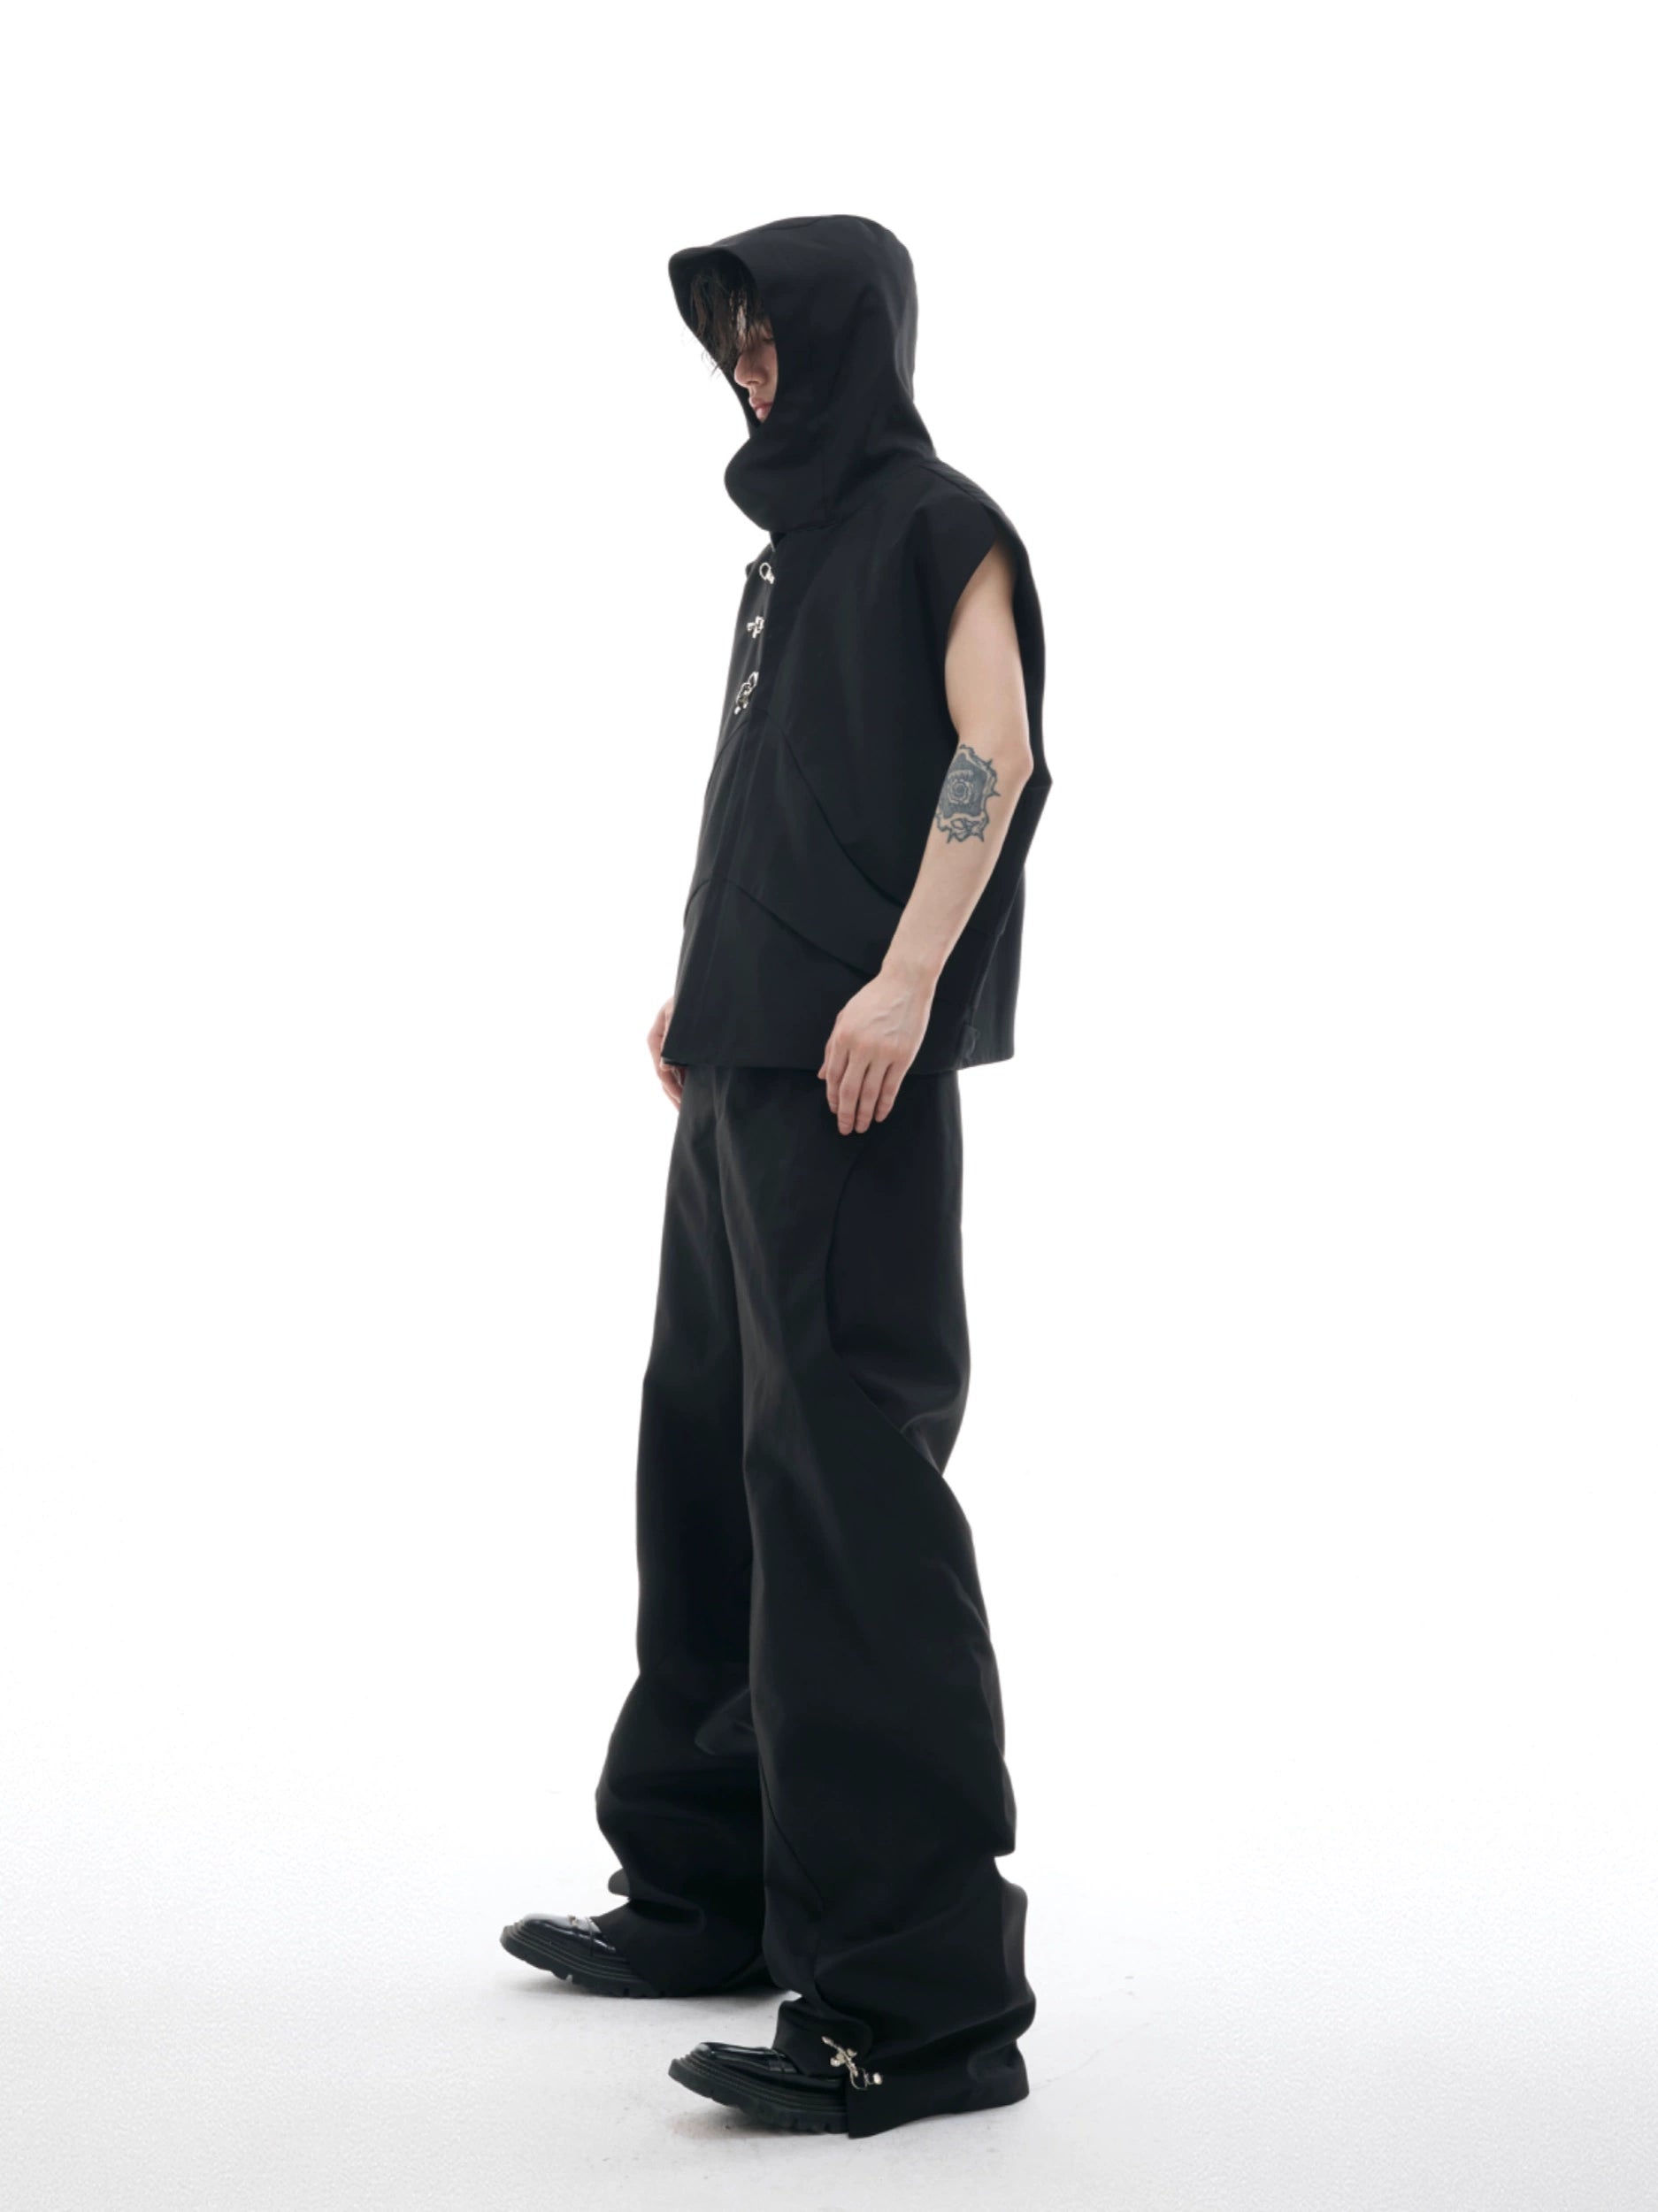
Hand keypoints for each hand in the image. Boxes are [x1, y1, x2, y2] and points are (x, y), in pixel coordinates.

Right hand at [647, 996, 685, 1109]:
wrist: (700, 990)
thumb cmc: (686, 999)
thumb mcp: (677, 1013)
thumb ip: (671, 1037)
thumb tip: (665, 1066)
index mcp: (655, 1039)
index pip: (661, 1070)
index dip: (671, 1087)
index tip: (681, 1100)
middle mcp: (660, 1047)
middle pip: (665, 1078)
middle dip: (674, 1095)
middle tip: (685, 1114)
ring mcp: (670, 1050)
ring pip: (673, 1077)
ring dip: (680, 1092)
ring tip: (689, 1110)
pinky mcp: (681, 1050)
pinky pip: (682, 1071)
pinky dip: (687, 1083)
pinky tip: (695, 1096)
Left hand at [818, 964, 933, 1133]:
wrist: (904, 984)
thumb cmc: (872, 999)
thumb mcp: (845, 1018)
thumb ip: (832, 1047)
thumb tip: (821, 1076)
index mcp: (843, 1036)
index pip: (833, 1076)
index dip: (832, 1097)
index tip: (834, 1111)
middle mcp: (861, 1047)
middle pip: (849, 1089)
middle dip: (846, 1113)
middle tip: (845, 1129)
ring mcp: (883, 1052)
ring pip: (870, 1092)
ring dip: (865, 1113)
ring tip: (862, 1127)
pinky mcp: (903, 1056)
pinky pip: (891, 1087)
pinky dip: (885, 1105)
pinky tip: (880, 1115)